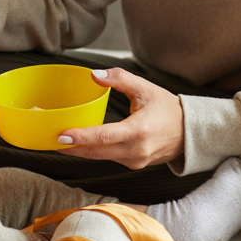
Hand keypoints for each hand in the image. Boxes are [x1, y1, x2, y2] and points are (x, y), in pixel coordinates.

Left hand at [57, 68, 184, 168]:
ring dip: (81, 151)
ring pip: (101, 157)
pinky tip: (82, 144)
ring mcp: (135, 161)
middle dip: (72, 148)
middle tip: (51, 140)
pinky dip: (94, 151)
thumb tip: (94, 75)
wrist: (189, 132)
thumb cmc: (167, 109)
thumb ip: (119, 79)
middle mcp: (136, 150)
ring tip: (61, 141)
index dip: (81, 137)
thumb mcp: (145, 88)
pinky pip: (109, 158)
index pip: (104, 136)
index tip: (61, 136)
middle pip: (96, 152)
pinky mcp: (134, 165)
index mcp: (139, 131)